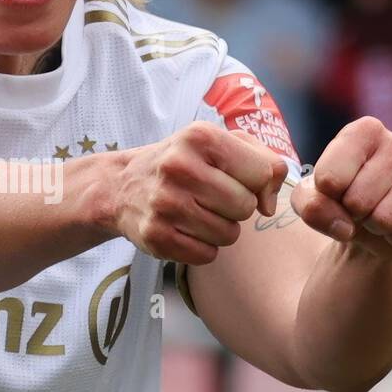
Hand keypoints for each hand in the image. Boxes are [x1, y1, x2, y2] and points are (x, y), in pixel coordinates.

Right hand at [114, 121, 286, 265]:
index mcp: (200, 137)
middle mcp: (179, 167)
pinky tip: (184, 229)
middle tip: (210, 197)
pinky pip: (207, 255)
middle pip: (245, 207)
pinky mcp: (156, 237)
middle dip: (235, 207)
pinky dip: (201, 247)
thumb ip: (262, 161)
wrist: (122, 186)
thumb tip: (269, 205)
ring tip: (196, 212)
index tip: (234, 179)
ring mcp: (165, 204)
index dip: (255, 181)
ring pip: (228, 235)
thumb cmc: (183, 163)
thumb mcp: (219, 144)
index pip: (261, 172)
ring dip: (220, 228)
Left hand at [291, 117, 391, 256]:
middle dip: (352, 215)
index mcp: (364, 131)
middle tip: (359, 207)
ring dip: (375, 228)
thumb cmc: (339, 201)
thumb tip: (344, 226)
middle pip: (358, 200)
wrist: (375, 224)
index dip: (327, 197)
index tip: (335, 191)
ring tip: (377, 215)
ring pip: (386, 219)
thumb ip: (310, 206)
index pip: (330, 178)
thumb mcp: (311, 199)